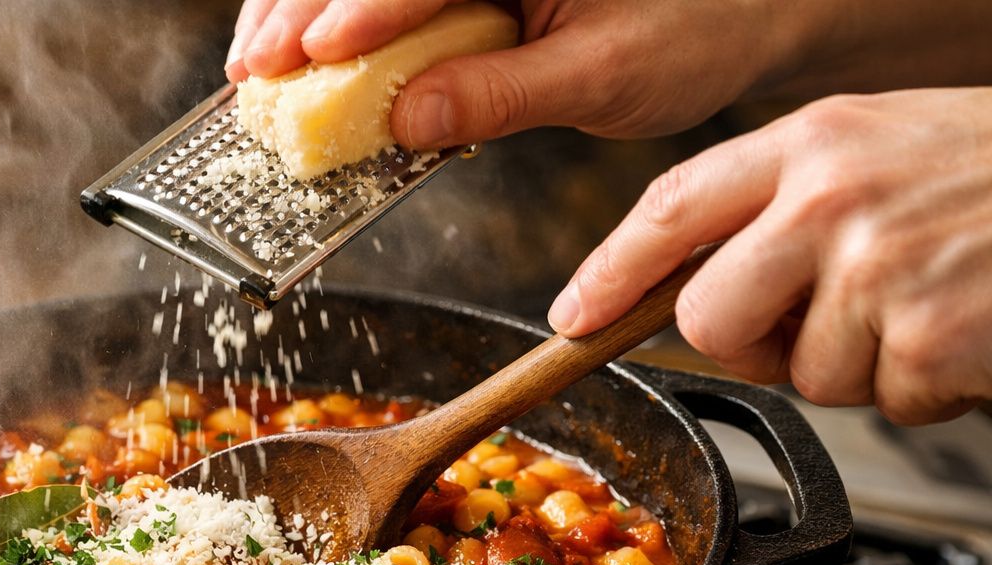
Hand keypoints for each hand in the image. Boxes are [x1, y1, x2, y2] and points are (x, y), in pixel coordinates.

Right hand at [226, 0, 799, 146]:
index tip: (311, 57)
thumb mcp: (609, 73)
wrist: (745, 5)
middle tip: (253, 71)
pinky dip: (332, 20)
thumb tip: (406, 120)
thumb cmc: (696, 27)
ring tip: (253, 66)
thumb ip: (504, 93)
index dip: (361, 12)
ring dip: (298, 11)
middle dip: (301, 8)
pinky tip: (296, 54)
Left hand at [549, 89, 991, 424]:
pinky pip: (886, 401)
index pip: (671, 206)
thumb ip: (784, 202)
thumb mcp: (879, 146)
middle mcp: (832, 197)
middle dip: (753, 342)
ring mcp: (878, 267)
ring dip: (862, 363)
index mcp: (813, 140)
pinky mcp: (926, 335)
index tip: (575, 318)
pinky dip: (929, 387)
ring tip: (931, 301)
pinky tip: (969, 330)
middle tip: (824, 319)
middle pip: (709, 318)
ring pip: (802, 373)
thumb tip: (695, 290)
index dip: (611, 271)